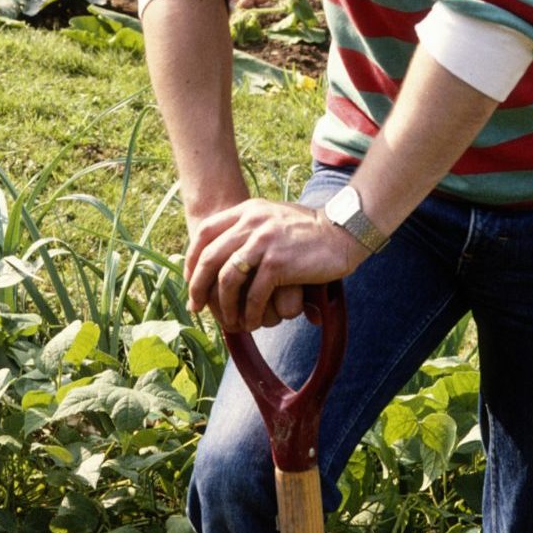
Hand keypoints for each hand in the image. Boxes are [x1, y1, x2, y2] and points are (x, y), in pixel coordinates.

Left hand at [186, 197, 364, 332]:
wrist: (342, 231)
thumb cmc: (310, 229)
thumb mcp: (274, 216)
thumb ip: (251, 226)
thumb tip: (227, 251)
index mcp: (248, 210)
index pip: (206, 232)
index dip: (192, 258)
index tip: (190, 280)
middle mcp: (252, 222)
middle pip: (209, 257)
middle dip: (198, 287)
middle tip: (196, 307)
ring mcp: (264, 241)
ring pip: (227, 279)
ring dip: (224, 305)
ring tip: (229, 320)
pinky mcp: (278, 263)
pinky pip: (254, 294)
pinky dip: (250, 312)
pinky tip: (253, 322)